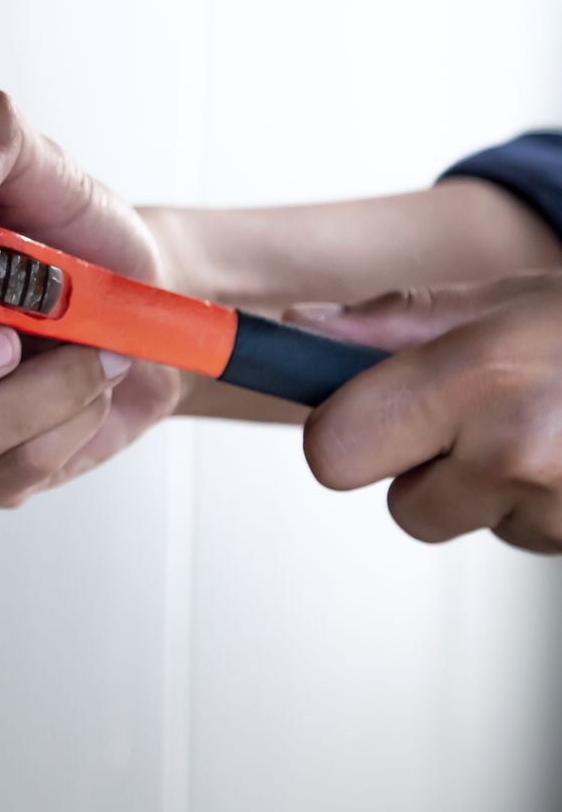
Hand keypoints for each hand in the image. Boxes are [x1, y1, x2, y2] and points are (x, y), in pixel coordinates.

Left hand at [287, 272, 561, 553]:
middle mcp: (517, 450)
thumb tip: (299, 327)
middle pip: (406, 509)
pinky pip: (536, 538)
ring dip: (499, 489)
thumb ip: (396, 321)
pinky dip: (551, 507)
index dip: (346, 433)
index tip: (371, 410)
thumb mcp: (509, 298)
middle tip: (481, 418)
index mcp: (475, 376)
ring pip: (477, 524)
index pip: (333, 451)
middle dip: (427, 472)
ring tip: (556, 427)